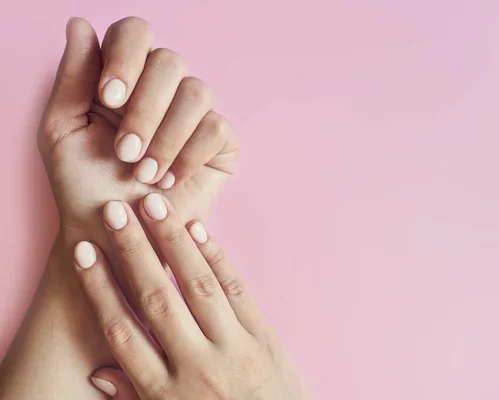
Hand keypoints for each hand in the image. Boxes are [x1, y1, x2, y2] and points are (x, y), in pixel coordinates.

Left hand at [39, 17, 237, 249]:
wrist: (114, 234)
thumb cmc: (83, 186)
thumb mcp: (62, 130)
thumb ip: (72, 78)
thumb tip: (79, 23)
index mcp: (123, 78)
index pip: (135, 34)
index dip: (126, 58)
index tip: (108, 98)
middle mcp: (161, 90)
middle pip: (170, 60)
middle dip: (145, 110)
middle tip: (124, 152)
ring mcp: (193, 115)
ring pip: (197, 93)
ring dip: (167, 137)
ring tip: (145, 174)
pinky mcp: (220, 143)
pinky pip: (217, 128)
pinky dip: (190, 155)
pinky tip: (170, 181)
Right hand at [72, 194, 311, 398]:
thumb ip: (138, 395)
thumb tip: (101, 372)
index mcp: (167, 393)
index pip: (123, 331)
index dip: (100, 288)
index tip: (85, 252)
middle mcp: (198, 367)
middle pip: (158, 299)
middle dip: (134, 252)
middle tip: (115, 212)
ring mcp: (234, 348)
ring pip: (198, 286)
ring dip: (174, 242)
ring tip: (154, 207)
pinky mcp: (263, 336)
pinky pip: (237, 289)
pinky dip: (217, 257)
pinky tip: (199, 230)